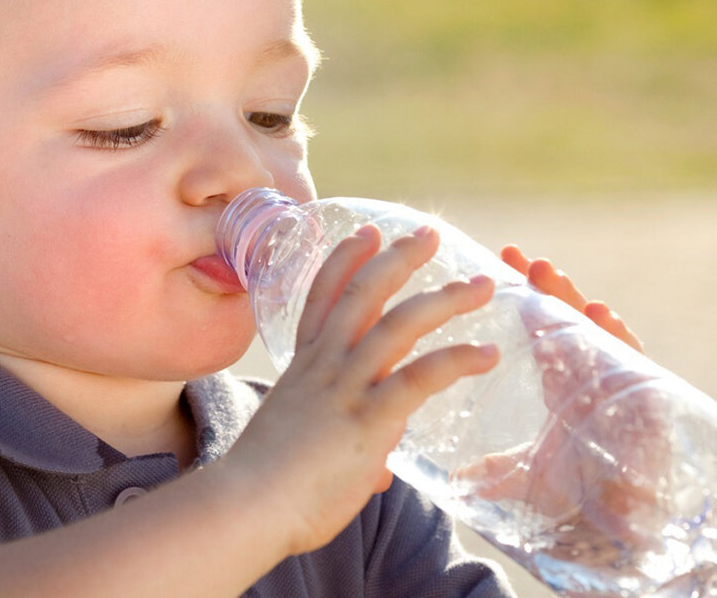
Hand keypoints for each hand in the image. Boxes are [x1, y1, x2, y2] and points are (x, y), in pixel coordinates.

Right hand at [226, 225, 498, 556]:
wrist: (248, 504)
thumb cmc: (266, 484)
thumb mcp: (301, 444)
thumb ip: (346, 443)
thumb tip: (374, 468)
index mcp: (304, 365)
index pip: (324, 296)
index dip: (346, 259)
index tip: (368, 231)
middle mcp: (324, 365)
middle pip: (363, 294)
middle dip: (398, 258)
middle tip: (427, 234)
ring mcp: (346, 387)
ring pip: (398, 324)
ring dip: (443, 299)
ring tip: (479, 285)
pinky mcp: (368, 418)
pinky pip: (420, 378)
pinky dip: (457, 360)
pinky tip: (487, 354)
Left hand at [455, 246, 666, 562]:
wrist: (616, 533)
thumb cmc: (579, 496)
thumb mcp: (527, 476)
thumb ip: (493, 470)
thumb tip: (455, 475)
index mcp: (563, 384)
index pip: (541, 329)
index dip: (525, 296)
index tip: (501, 260)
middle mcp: (589, 380)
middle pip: (567, 323)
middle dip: (547, 289)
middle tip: (522, 258)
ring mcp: (615, 389)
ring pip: (595, 337)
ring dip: (573, 303)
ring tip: (550, 275)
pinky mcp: (642, 405)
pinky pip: (633, 365)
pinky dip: (620, 340)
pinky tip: (602, 317)